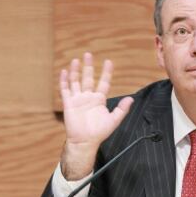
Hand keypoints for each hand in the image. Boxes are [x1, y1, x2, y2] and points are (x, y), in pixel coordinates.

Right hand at [59, 52, 132, 179]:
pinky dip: (64, 81)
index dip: (106, 72)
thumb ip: (121, 109)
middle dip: (88, 67)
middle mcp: (88, 97)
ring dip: (75, 71)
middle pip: (87, 78)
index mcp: (99, 100)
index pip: (103, 82)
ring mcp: (77, 99)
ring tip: (77, 60)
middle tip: (88, 54)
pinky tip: (64, 71)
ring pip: (75, 81)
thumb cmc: (99, 132)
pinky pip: (65, 90)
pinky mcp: (68, 103)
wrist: (85, 141)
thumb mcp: (113, 120)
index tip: (108, 62)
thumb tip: (131, 99)